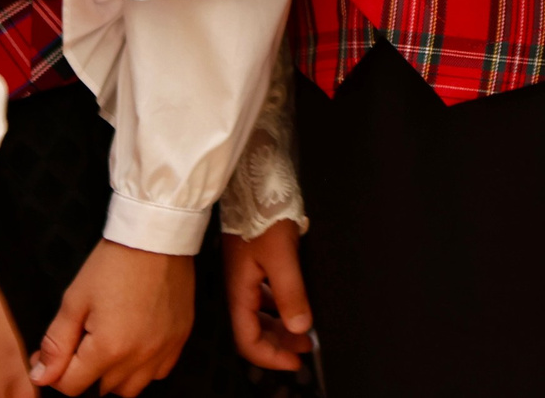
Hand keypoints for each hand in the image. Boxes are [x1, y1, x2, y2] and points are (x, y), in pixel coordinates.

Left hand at [31, 240, 191, 395]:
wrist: (157, 236)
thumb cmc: (114, 263)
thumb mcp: (75, 300)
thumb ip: (56, 343)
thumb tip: (41, 375)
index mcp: (109, 348)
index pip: (71, 387)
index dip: (56, 372)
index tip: (55, 351)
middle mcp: (139, 356)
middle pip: (101, 389)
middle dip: (85, 372)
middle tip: (82, 341)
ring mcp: (163, 349)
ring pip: (131, 388)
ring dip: (115, 375)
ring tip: (109, 346)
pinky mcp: (180, 339)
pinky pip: (159, 373)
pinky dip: (143, 367)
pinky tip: (135, 344)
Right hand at [223, 221, 314, 371]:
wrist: (253, 180)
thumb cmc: (262, 213)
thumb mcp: (282, 256)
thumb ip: (290, 293)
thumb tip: (300, 326)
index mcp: (239, 292)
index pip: (248, 341)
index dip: (271, 357)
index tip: (296, 362)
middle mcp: (239, 288)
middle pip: (254, 330)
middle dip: (279, 343)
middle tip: (305, 349)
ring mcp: (245, 275)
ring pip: (260, 313)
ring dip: (281, 325)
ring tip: (305, 329)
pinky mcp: (254, 262)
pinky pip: (264, 295)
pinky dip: (280, 305)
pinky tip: (295, 302)